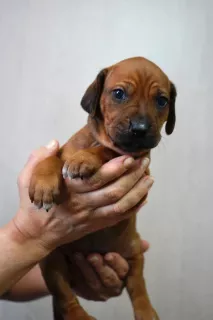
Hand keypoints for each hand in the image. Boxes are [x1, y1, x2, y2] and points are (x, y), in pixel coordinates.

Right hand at [13, 140, 153, 253]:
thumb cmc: (33, 204)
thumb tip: (54, 142)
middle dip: (133, 176)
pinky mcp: (95, 225)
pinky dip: (134, 208)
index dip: (115, 168)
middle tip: (145, 161)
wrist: (36, 234)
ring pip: (120, 205)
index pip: (95, 179)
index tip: (128, 156)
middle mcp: (82, 204)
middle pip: (114, 191)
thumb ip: (39, 158)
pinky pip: (119, 218)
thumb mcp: (26, 178)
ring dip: (138, 192)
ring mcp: (90, 217)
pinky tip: (144, 197)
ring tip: (150, 178)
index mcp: (67, 189)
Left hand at [70, 239, 149, 300]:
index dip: (117, 263)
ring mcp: (100, 292)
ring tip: (78, 255)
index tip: (108, 255)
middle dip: (101, 268)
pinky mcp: (85, 293)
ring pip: (95, 285)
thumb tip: (146, 244)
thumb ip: (131, 242)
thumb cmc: (103, 243)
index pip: (124, 271)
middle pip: (110, 282)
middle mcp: (115, 286)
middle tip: (92, 256)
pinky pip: (81, 288)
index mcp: (124, 272)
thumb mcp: (117, 239)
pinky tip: (71, 262)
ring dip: (86, 270)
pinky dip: (75, 275)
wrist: (82, 247)